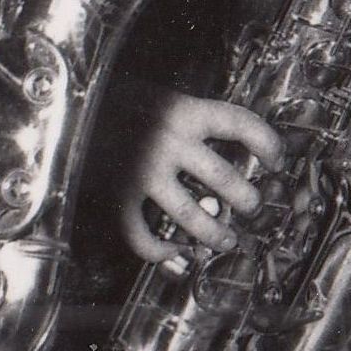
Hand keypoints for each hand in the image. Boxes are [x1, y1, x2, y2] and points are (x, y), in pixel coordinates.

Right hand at [121, 94, 283, 266]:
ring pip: (192, 215)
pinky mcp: (119, 195)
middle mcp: (170, 142)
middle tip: (253, 207)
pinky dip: (159, 251)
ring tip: (227, 241)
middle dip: (247, 200)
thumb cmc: (125, 102)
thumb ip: (197, 119)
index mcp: (187, 112)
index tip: (278, 161)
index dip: (268, 144)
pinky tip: (173, 252)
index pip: (242, 125)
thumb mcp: (166, 98)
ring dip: (215, 234)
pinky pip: (142, 235)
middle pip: (224, 179)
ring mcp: (144, 172)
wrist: (72, 105)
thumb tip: (235, 145)